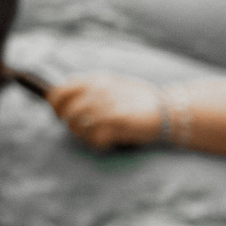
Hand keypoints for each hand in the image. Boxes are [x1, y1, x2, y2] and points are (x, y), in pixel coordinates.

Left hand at [48, 73, 162, 148]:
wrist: (169, 110)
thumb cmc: (140, 100)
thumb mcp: (113, 84)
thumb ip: (90, 88)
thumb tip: (61, 96)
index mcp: (96, 80)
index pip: (61, 92)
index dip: (55, 105)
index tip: (59, 114)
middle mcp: (98, 91)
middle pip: (67, 113)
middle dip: (72, 124)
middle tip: (82, 130)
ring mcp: (106, 107)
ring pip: (78, 127)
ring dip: (84, 136)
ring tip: (97, 137)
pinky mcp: (116, 124)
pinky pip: (94, 139)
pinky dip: (98, 144)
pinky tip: (107, 143)